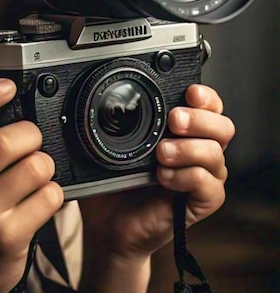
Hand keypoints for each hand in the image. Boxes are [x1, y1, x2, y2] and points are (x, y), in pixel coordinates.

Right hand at [0, 79, 63, 292]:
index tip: (6, 86)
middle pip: (2, 142)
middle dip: (29, 133)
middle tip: (31, 139)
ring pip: (33, 168)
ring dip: (44, 164)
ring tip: (37, 172)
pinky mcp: (6, 240)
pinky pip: (47, 198)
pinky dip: (52, 192)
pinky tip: (41, 198)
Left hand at [78, 84, 234, 290]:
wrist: (108, 225)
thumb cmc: (112, 182)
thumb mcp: (110, 145)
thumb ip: (112, 123)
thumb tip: (94, 96)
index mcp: (181, 131)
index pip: (208, 106)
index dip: (205, 96)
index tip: (190, 92)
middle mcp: (197, 150)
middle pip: (222, 126)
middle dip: (200, 119)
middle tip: (174, 120)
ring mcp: (202, 177)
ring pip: (216, 154)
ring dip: (189, 148)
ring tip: (161, 153)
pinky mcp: (199, 203)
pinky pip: (209, 185)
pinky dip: (187, 176)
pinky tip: (163, 177)